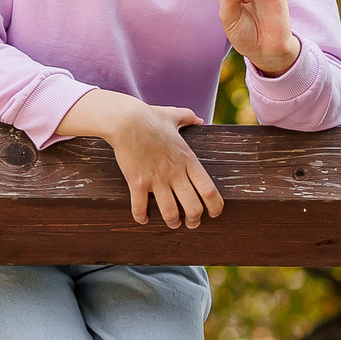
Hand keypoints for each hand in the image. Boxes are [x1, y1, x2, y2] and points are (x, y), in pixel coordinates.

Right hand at [56, 89, 222, 227]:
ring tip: (173, 224)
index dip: (215, 206)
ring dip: (173, 222)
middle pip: (193, 207)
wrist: (125, 120)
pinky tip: (143, 219)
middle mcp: (175, 173)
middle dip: (195, 220)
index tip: (214, 212)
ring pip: (170, 212)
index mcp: (188, 160)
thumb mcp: (174, 115)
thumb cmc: (149, 117)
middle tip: (192, 223)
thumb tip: (199, 119)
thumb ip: (189, 118)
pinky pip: (140, 207)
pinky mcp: (137, 182)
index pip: (209, 190)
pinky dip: (141, 217)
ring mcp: (156, 179)